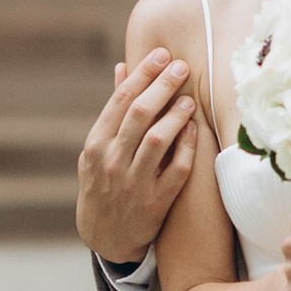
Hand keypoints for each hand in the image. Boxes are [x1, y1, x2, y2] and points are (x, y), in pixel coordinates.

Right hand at [76, 49, 196, 264]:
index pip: (120, 100)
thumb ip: (114, 110)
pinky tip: (194, 130)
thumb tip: (123, 67)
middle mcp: (111, 161)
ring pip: (157, 141)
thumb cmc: (103, 183)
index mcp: (96, 144)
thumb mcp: (97, 148)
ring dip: (176, 115)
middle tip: (182, 66)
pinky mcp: (155, 203)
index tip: (162, 54)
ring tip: (190, 98)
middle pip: (139, 114)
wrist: (104, 236)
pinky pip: (175, 170)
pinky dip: (186, 147)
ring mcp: (133, 183)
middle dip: (162, 86)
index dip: (143, 74)